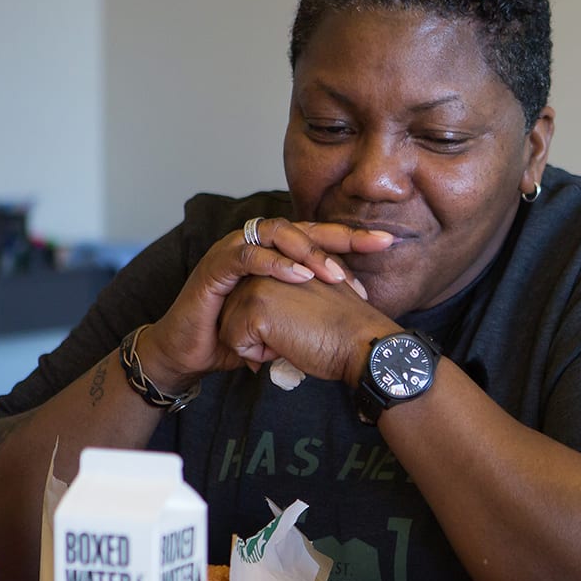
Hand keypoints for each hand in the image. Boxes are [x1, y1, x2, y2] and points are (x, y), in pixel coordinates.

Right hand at [140, 218, 394, 388]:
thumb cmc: (236, 336)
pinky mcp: (214, 267)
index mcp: (275, 253)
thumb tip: (355, 314)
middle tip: (372, 246)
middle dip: (339, 236)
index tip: (388, 243)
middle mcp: (256, 244)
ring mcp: (233, 250)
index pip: (318, 237)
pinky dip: (273, 263)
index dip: (352, 239)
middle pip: (303, 227)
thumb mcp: (285, 322)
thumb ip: (313, 311)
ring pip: (276, 233)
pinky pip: (246, 255)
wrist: (192, 354)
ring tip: (332, 273)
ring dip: (308, 251)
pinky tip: (297, 276)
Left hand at [215, 271, 395, 386]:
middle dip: (259, 331)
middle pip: (235, 310)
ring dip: (259, 343)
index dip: (270, 322)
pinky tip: (288, 346)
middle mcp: (268, 265)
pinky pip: (236, 343)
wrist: (363, 344)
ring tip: (296, 336)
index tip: (303, 326)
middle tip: (301, 332)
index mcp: (283, 260)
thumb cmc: (344, 330)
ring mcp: (259, 284)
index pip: (251, 298)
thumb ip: (287, 292)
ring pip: (232, 326)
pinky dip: (258, 355)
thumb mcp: (313, 299)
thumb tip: (262, 317)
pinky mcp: (255, 308)